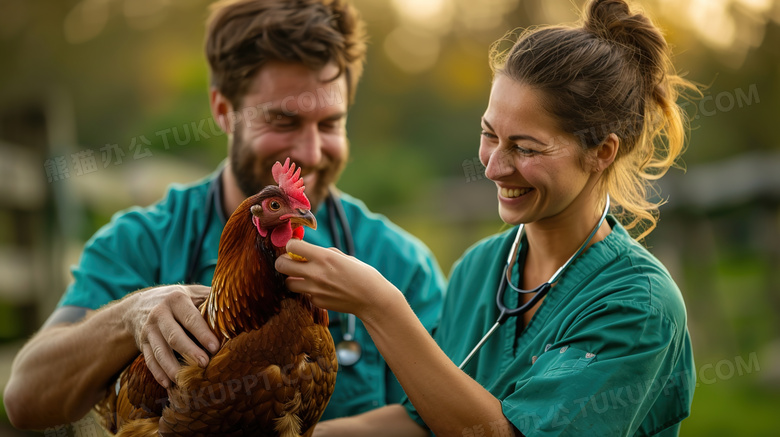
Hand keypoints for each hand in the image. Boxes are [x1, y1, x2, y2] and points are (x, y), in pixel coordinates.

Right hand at [121, 284, 218, 386]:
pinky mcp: (142, 343)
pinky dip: (158, 373)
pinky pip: (150, 360)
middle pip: (174, 336)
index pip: (191, 318)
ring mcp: (148, 329)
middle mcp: (159, 314)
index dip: (203, 334)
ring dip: (172, 367)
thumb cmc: (179, 300)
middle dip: (190, 352)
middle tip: (204, 365)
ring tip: (185, 380)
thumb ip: (211, 299)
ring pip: (160, 351)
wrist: (141, 304)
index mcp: (176, 299)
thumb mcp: (193, 293)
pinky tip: (168, 384)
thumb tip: (238, 309)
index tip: (215, 347)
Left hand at [275, 239, 400, 320]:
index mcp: (324, 257)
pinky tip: (320, 289)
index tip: (297, 248)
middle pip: (281, 265)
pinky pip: (303, 294)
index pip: (291, 246)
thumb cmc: (362, 274)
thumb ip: (324, 253)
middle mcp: (316, 273)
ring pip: (288, 283)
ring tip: (303, 276)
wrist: (372, 299)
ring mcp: (315, 290)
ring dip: (292, 278)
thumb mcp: (343, 257)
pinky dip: (307, 291)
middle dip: (283, 261)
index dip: (292, 246)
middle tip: (290, 261)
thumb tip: (308, 251)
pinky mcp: (317, 302)